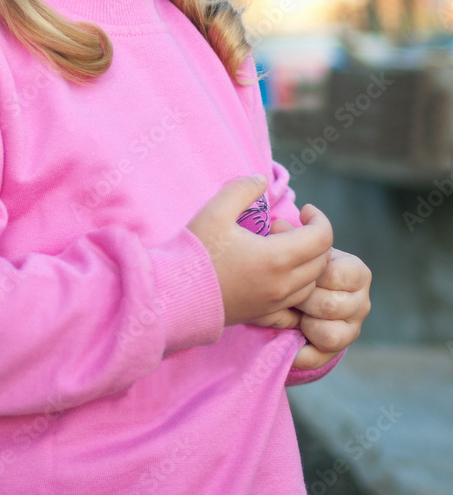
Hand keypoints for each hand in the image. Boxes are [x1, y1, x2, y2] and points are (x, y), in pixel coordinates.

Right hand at [186, 176, 332, 326]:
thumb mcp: (216, 210)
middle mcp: (283, 285)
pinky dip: (298, 288)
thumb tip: (262, 180)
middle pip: (322, 261)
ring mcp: (275, 304)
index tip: (305, 210)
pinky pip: (297, 305)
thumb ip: (242, 188)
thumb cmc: (196, 252)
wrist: (174, 295)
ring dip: (306, 263)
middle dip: (313, 239)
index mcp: (277, 258)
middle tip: (284, 227)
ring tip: (280, 248)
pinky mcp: (265, 316)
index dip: (320, 219)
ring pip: (312, 283)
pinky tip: (278, 276)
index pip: (322, 238)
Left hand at [291, 244, 371, 369]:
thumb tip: (279, 226)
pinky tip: (287, 340)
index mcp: (357, 271)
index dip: (308, 273)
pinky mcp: (337, 350)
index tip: (292, 267)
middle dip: (301, 299)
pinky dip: (300, 352)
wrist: (307, 293)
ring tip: (290, 312)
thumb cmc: (306, 264)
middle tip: (283, 292)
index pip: (333, 274)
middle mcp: (362, 302)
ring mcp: (353, 328)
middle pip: (328, 305)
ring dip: (303, 323)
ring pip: (328, 333)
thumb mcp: (302, 247)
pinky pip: (320, 357)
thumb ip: (291, 235)